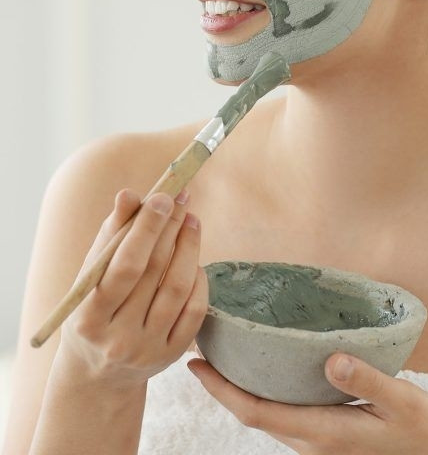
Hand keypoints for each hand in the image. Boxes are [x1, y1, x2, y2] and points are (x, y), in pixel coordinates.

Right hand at [59, 188, 207, 388]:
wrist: (98, 372)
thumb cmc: (93, 307)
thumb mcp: (90, 274)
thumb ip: (111, 234)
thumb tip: (129, 194)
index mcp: (89, 316)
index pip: (125, 266)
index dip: (146, 229)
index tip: (163, 196)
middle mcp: (118, 338)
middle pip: (154, 272)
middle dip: (170, 228)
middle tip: (181, 197)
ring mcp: (147, 350)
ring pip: (178, 289)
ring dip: (189, 247)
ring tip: (191, 220)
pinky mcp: (171, 356)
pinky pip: (194, 311)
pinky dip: (198, 279)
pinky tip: (195, 260)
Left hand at [187, 352, 427, 453]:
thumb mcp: (405, 404)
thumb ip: (368, 379)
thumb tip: (331, 358)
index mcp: (325, 433)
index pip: (257, 412)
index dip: (221, 389)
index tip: (195, 364)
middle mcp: (314, 441)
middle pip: (253, 412)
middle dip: (222, 383)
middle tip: (201, 346)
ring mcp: (320, 443)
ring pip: (267, 414)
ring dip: (240, 387)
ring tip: (225, 352)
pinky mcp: (329, 437)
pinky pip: (284, 414)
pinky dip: (265, 391)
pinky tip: (266, 369)